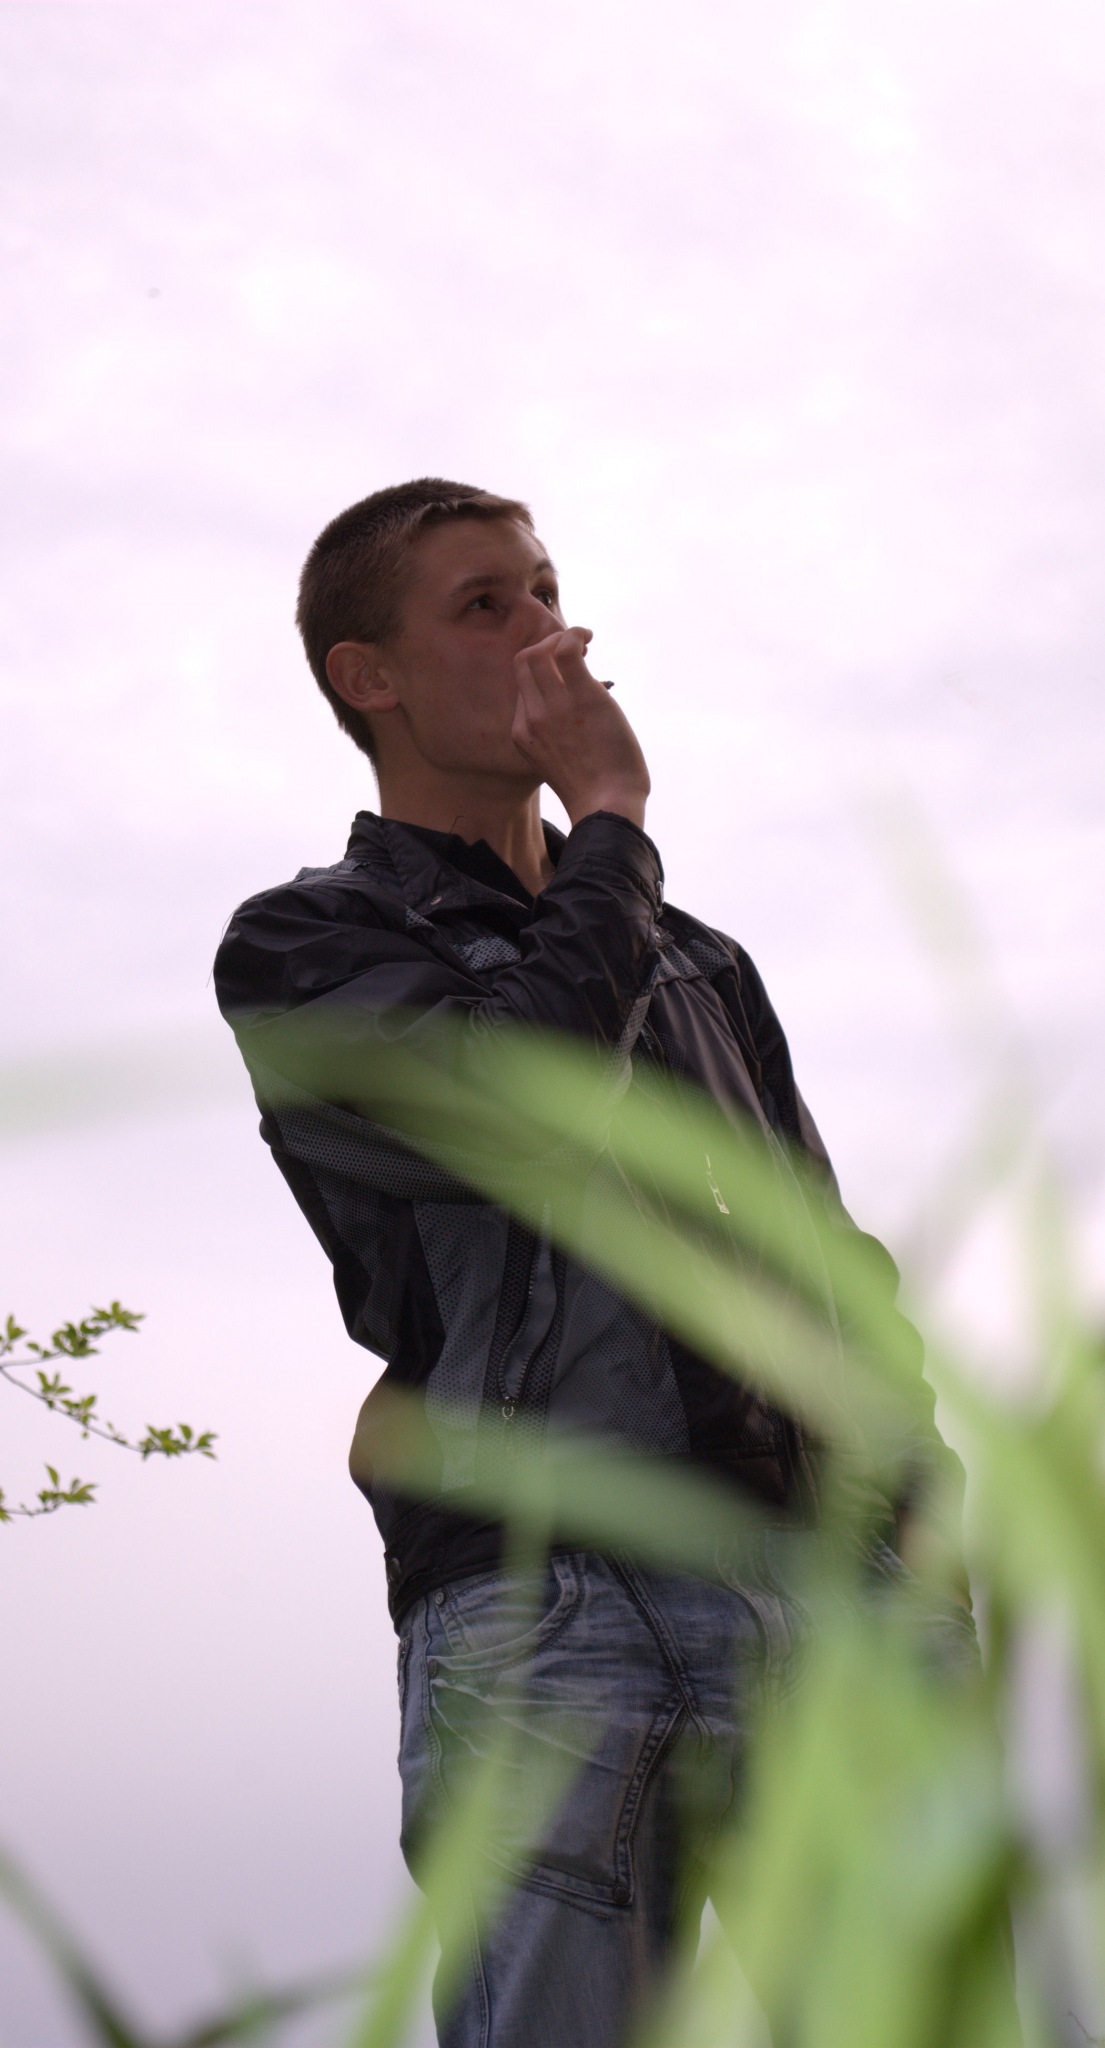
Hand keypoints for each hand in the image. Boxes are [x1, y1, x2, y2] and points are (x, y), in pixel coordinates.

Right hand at [511, 626, 650, 828]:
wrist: (606, 805)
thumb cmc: (593, 789)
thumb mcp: (557, 762)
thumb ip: (555, 736)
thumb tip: (576, 711)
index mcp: (522, 733)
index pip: (521, 686)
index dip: (541, 670)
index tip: (563, 670)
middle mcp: (531, 717)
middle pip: (522, 662)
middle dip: (545, 646)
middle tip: (572, 652)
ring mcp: (553, 706)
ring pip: (539, 652)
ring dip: (561, 637)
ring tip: (582, 642)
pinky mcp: (581, 696)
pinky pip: (567, 648)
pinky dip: (576, 635)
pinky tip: (588, 637)